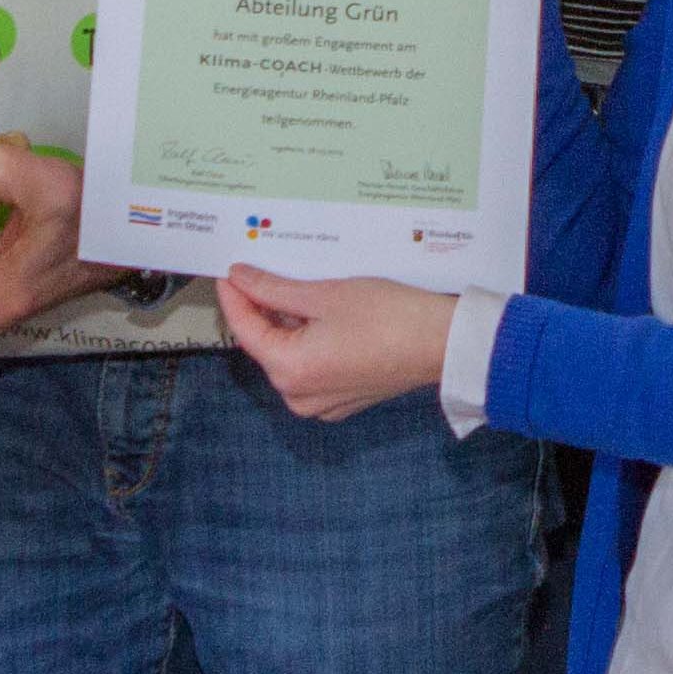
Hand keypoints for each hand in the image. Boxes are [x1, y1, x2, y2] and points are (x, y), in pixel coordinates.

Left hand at [218, 265, 458, 422]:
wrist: (442, 344)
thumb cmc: (391, 319)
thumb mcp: (324, 295)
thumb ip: (274, 289)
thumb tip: (242, 279)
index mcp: (289, 371)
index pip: (246, 329)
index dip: (235, 296)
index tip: (229, 271)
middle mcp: (299, 396)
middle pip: (266, 345)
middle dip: (262, 309)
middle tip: (260, 271)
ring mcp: (321, 402)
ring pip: (289, 356)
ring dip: (287, 324)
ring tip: (293, 287)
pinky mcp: (342, 399)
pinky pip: (311, 367)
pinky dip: (309, 341)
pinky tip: (319, 314)